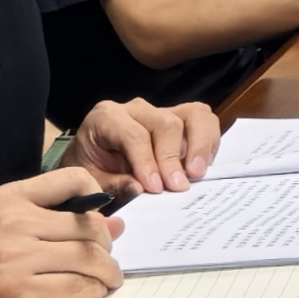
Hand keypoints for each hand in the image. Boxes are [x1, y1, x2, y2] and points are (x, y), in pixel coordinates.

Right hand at [0, 171, 125, 297]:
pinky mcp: (20, 291)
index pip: (72, 178)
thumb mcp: (1, 225)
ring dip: (107, 271)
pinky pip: (75, 287)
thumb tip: (115, 223)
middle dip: (107, 245)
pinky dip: (93, 291)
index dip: (97, 195)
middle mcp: (14, 222)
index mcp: (9, 197)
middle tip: (108, 258)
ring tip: (109, 278)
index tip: (102, 217)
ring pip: (87, 258)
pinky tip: (93, 293)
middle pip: (88, 226)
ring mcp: (16, 258)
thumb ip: (53, 218)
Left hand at [73, 97, 218, 195]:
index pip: (134, 135)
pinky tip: (201, 167)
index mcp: (106, 118)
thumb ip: (111, 184)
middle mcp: (136, 108)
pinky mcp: (180, 119)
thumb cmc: (89, 171)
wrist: (92, 163)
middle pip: (166, 123)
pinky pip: (204, 120)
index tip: (155, 188)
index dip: (147, 161)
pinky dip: (208, 142)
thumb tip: (140, 188)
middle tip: (177, 187)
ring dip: (200, 145)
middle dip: (173, 158)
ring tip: (197, 174)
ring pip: (193, 114)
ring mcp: (162, 111)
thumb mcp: (91, 181)